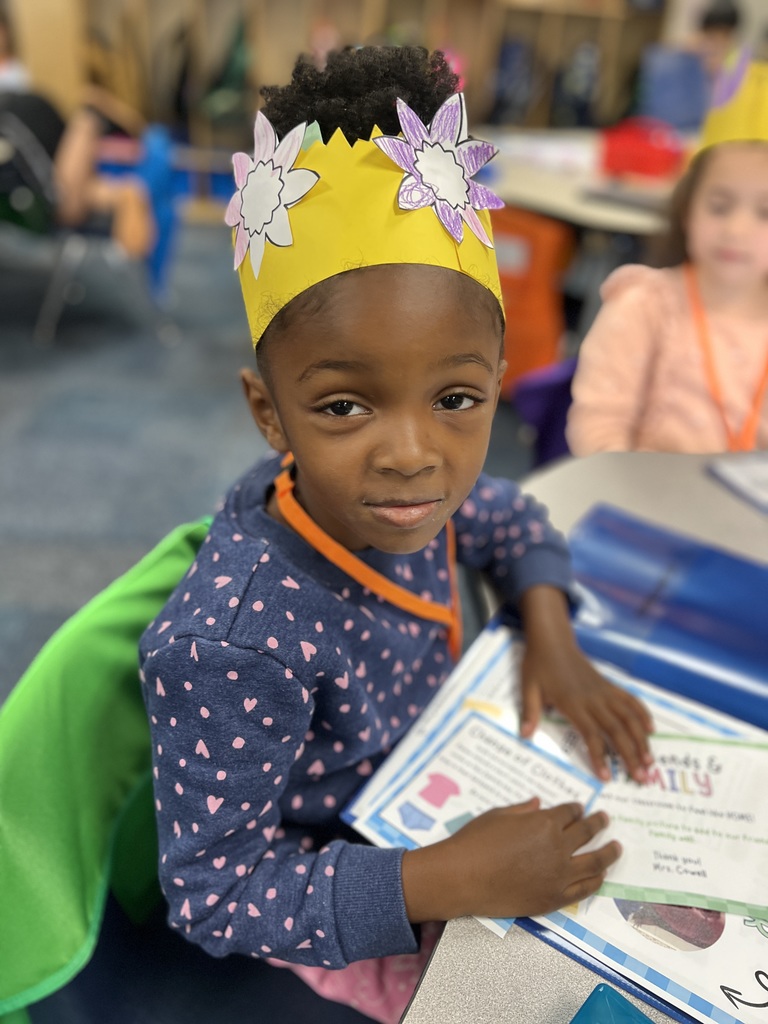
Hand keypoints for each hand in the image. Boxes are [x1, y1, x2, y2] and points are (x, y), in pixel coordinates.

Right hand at [402, 798, 619, 921]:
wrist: (462, 877)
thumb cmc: (475, 841)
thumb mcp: (498, 815)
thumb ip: (522, 810)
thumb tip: (538, 803)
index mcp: (544, 822)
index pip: (569, 812)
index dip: (576, 809)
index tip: (580, 808)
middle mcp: (558, 847)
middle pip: (587, 832)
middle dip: (598, 823)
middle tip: (605, 819)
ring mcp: (559, 875)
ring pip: (595, 862)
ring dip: (609, 852)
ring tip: (616, 848)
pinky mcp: (555, 898)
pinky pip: (585, 888)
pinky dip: (596, 880)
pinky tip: (601, 875)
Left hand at [519, 586, 653, 781]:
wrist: (552, 641)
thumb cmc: (538, 665)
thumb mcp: (528, 688)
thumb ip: (529, 712)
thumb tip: (525, 735)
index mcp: (573, 702)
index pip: (591, 734)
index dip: (600, 756)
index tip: (606, 777)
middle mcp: (593, 698)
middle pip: (616, 729)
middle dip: (630, 755)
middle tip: (641, 777)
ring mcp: (604, 691)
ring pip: (628, 717)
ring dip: (641, 739)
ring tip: (650, 761)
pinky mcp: (608, 685)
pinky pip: (630, 699)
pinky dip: (642, 714)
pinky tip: (650, 730)